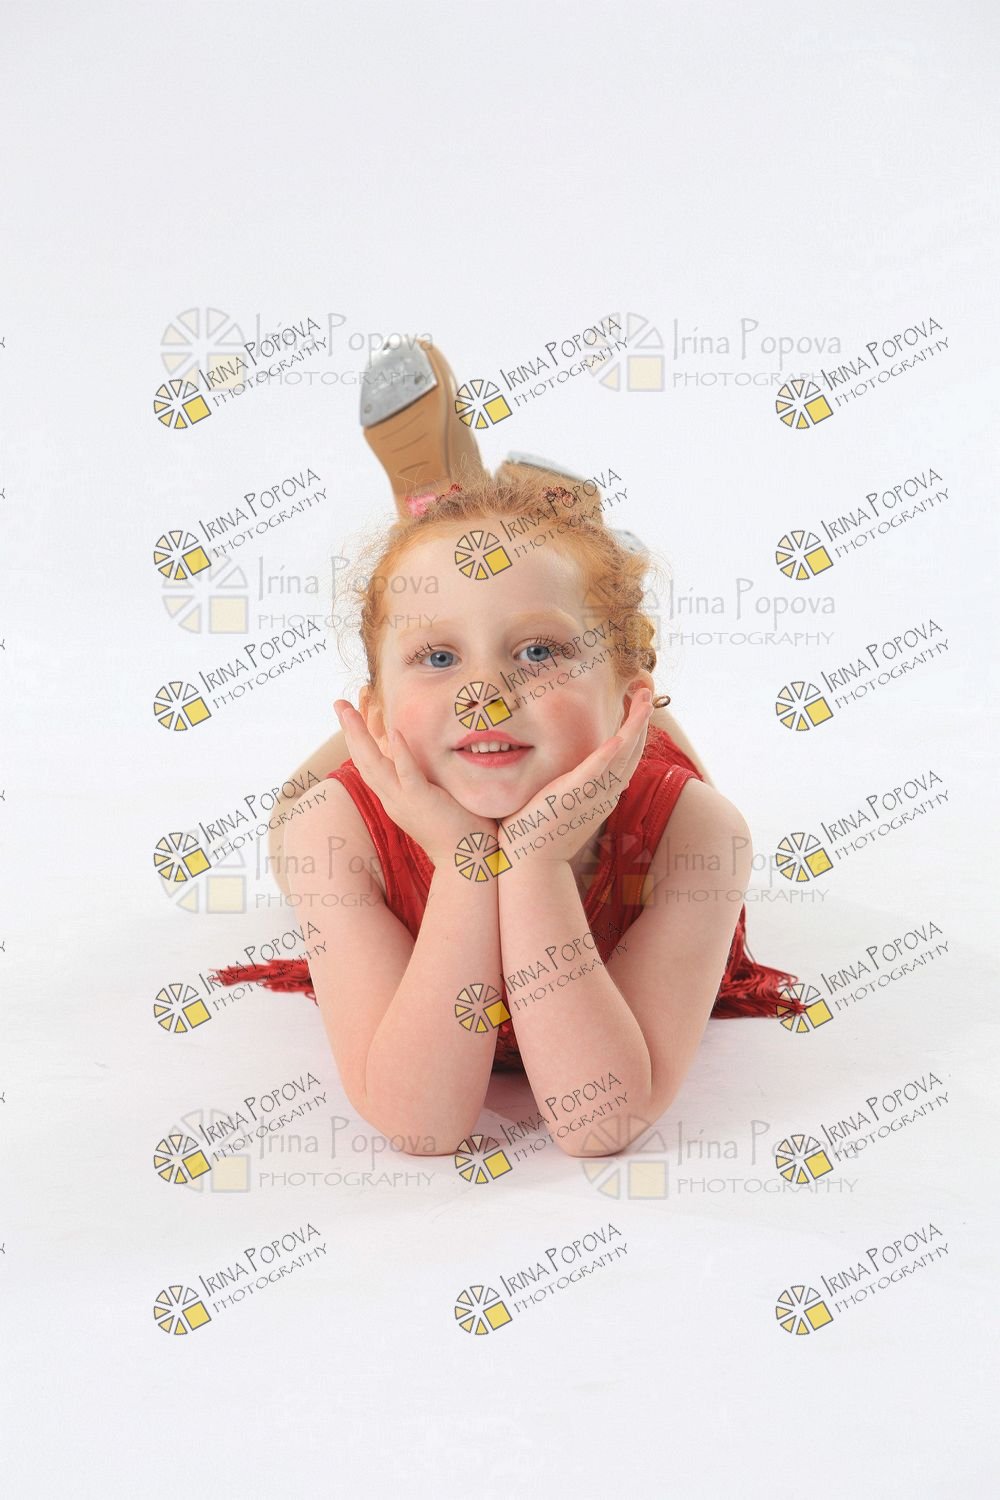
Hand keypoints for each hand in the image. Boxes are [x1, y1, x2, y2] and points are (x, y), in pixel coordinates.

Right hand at [333, 700, 497, 868]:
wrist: (467, 861)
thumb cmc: (457, 828)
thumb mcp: (432, 797)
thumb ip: (424, 777)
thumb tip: (427, 757)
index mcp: (393, 796)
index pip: (370, 762)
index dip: (358, 737)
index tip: (350, 712)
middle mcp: (392, 798)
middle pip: (363, 760)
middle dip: (349, 730)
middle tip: (337, 703)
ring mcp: (404, 800)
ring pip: (375, 765)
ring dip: (361, 736)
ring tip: (349, 710)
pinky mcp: (422, 801)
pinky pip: (408, 774)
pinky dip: (400, 753)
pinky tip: (394, 732)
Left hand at [497, 689, 653, 869]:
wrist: (530, 861)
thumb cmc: (540, 835)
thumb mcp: (564, 806)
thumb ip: (572, 788)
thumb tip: (570, 776)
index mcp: (603, 794)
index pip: (625, 759)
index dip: (635, 732)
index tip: (637, 708)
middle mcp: (605, 794)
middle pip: (632, 752)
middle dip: (641, 721)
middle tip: (647, 692)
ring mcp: (592, 794)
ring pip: (623, 756)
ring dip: (635, 727)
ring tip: (644, 699)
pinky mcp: (573, 794)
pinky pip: (596, 771)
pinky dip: (609, 754)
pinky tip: (619, 736)